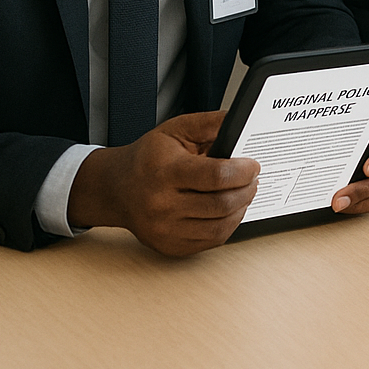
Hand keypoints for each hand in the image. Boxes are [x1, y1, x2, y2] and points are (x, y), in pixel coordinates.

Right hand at [66, 110, 259, 255]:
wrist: (115, 188)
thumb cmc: (147, 158)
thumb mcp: (176, 130)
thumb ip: (211, 124)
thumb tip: (241, 122)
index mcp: (166, 173)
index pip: (217, 176)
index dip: (243, 171)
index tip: (253, 165)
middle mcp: (162, 205)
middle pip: (222, 203)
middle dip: (247, 190)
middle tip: (253, 179)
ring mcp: (165, 230)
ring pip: (221, 226)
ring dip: (241, 208)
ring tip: (243, 193)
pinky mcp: (169, 246)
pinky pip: (212, 241)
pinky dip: (228, 225)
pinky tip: (229, 210)